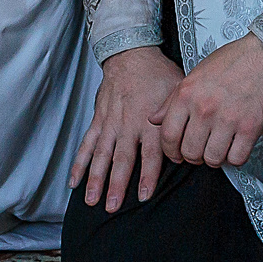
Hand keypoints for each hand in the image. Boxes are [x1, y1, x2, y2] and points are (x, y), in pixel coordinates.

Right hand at [70, 46, 180, 212]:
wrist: (132, 55)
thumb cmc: (158, 75)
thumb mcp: (178, 94)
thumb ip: (180, 122)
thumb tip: (189, 145)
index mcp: (150, 122)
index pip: (150, 155)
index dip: (147, 177)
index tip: (143, 196)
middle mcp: (129, 125)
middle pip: (122, 159)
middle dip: (116, 185)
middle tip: (113, 206)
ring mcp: (111, 124)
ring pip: (101, 155)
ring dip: (95, 179)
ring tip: (91, 200)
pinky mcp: (99, 120)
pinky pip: (87, 144)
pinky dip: (80, 162)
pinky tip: (74, 180)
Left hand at [152, 34, 262, 168]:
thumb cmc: (229, 63)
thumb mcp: (193, 76)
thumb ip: (171, 100)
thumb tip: (154, 120)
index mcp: (186, 95)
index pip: (168, 136)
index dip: (170, 151)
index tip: (176, 155)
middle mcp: (205, 109)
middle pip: (190, 152)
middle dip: (192, 157)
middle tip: (198, 152)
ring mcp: (228, 119)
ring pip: (213, 159)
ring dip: (214, 159)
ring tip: (217, 148)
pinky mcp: (251, 128)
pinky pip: (237, 158)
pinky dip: (235, 158)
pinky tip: (234, 147)